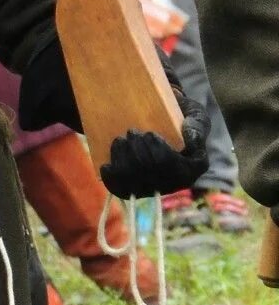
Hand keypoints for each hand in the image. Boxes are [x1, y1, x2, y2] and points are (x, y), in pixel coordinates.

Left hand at [98, 59, 210, 198]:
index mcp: (192, 168)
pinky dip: (110, 176)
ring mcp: (153, 187)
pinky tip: (106, 165)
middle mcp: (173, 183)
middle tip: (131, 132)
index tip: (150, 134)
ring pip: (132, 178)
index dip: (157, 150)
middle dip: (136, 149)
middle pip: (149, 169)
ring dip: (122, 156)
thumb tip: (189, 137)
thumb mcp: (194, 115)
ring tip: (120, 140)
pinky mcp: (132, 189)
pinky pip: (119, 188)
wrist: (161, 125)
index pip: (171, 163)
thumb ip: (196, 123)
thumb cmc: (180, 119)